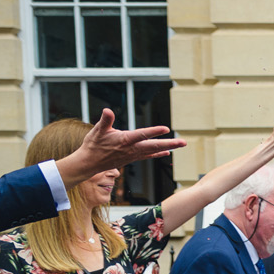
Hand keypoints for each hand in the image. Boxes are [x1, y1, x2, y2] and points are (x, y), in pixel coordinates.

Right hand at [68, 109, 184, 175]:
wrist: (90, 163)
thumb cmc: (93, 145)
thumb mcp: (97, 130)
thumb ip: (105, 120)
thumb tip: (107, 110)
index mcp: (124, 140)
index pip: (142, 134)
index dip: (154, 131)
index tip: (166, 128)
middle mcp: (132, 148)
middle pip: (154, 145)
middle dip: (170, 143)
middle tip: (183, 142)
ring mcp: (134, 154)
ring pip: (154, 150)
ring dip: (168, 147)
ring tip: (181, 144)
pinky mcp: (132, 158)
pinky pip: (148, 155)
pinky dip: (158, 153)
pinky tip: (167, 152)